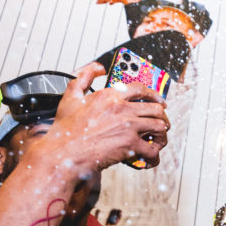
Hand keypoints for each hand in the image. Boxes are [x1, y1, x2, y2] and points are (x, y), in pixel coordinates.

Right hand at [43, 63, 169, 175]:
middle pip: (156, 108)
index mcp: (109, 96)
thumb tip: (97, 67)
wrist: (64, 153)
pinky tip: (150, 158)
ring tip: (158, 141)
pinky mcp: (130, 145)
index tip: (160, 101)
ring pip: (159, 126)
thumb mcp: (70, 96)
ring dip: (162, 135)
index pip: (140, 89)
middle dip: (162, 117)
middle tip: (161, 124)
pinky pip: (153, 150)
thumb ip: (84, 77)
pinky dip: (154, 155)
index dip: (154, 95)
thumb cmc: (66, 129)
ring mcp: (128, 126)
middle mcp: (121, 108)